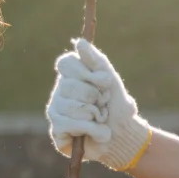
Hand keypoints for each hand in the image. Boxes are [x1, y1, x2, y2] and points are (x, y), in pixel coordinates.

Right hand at [46, 38, 152, 170]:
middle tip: (103, 104)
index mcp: (70, 76)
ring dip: (95, 115)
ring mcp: (55, 111)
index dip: (86, 73)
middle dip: (94, 97)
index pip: (65, 63)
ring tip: (100, 120)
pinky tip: (94, 133)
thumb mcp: (110, 79)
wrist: (123, 135)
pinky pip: (68, 124)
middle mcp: (59, 92)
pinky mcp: (56, 131)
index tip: (105, 82)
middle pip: (69, 85)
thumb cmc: (116, 106)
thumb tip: (79, 42)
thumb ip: (95, 59)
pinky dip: (90, 129)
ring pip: (71, 106)